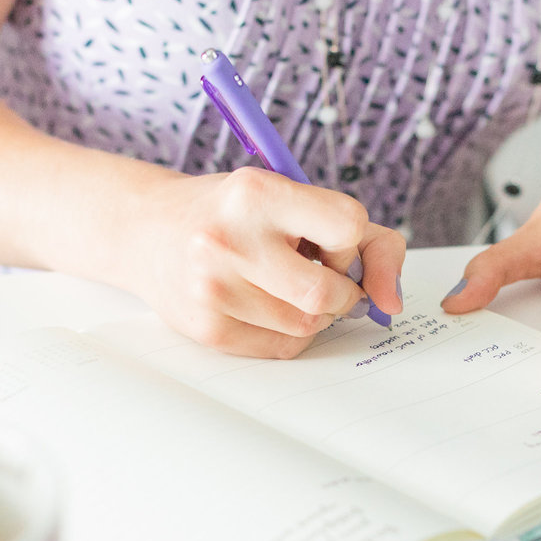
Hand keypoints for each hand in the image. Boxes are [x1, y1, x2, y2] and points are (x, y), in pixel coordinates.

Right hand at [128, 167, 405, 357]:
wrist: (147, 230)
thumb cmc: (234, 213)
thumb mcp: (293, 198)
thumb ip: (366, 238)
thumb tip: (393, 301)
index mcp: (257, 193)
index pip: (348, 225)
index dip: (349, 242)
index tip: (327, 241)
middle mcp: (230, 241)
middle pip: (328, 293)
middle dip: (339, 289)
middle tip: (317, 274)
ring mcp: (214, 289)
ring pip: (309, 326)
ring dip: (314, 313)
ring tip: (283, 285)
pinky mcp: (207, 329)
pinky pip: (283, 347)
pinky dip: (289, 332)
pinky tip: (263, 305)